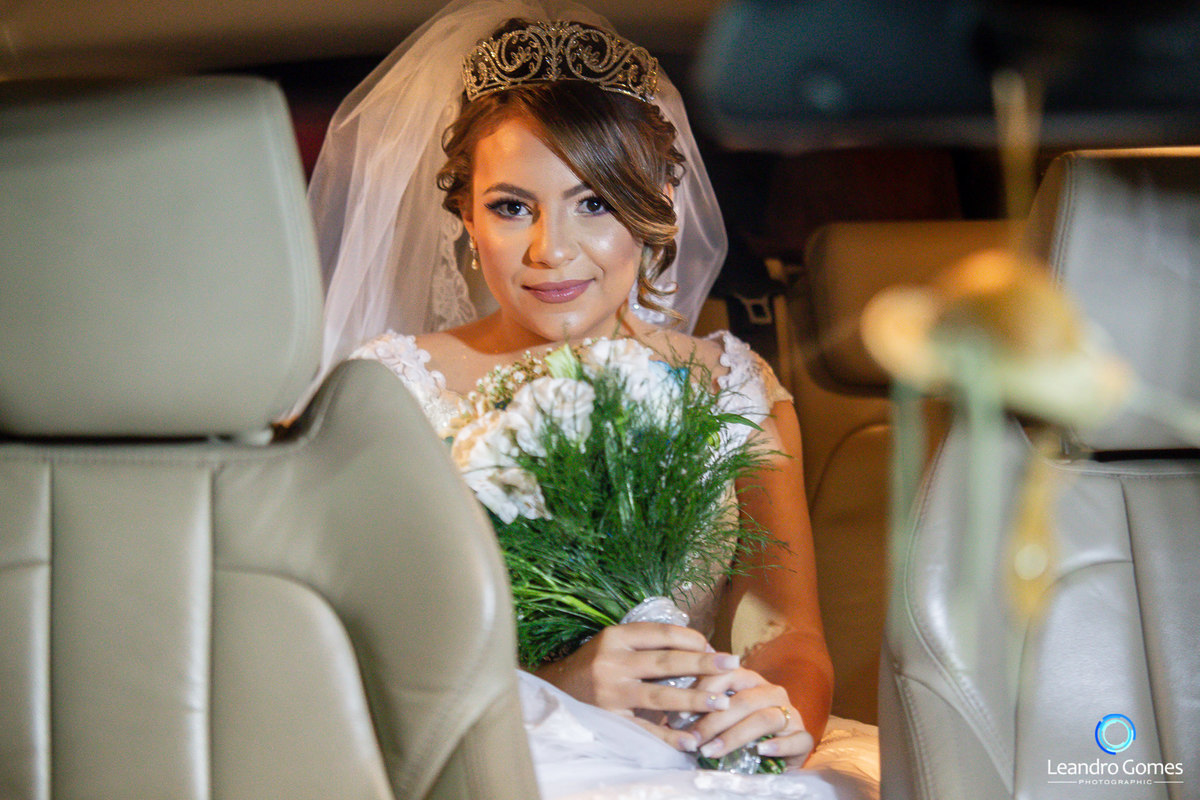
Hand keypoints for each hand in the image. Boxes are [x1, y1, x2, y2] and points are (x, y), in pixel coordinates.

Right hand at [534, 622, 741, 751]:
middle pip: (667, 661)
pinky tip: (692, 739)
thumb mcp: (613, 644)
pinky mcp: (610, 720)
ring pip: (662, 694)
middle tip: (733, 664)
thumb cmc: (593, 666)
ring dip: (696, 699)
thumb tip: (695, 645)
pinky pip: (647, 728)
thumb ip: (644, 643)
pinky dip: (671, 735)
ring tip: (722, 702)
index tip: (713, 645)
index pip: (662, 633)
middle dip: (704, 663)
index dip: (692, 638)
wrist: (555, 691)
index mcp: (615, 637)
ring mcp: (611, 692)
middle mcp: (612, 662)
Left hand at [686, 667, 814, 765]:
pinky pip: (795, 739)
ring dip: (734, 736)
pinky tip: (760, 750)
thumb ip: (701, 709)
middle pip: (743, 700)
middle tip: (692, 740)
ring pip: (765, 718)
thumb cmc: (738, 732)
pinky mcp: (804, 738)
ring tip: (712, 751)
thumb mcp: (720, 717)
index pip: (727, 674)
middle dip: (713, 721)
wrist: (774, 756)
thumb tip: (668, 709)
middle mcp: (772, 692)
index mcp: (750, 681)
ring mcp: (791, 714)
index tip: (680, 715)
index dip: (703, 692)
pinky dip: (777, 745)